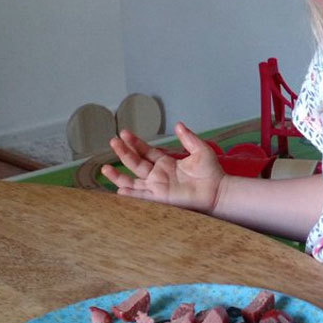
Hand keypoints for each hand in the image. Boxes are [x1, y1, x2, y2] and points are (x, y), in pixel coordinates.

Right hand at [101, 123, 224, 213]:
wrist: (218, 190)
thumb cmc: (211, 173)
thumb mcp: (200, 150)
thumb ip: (188, 138)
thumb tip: (179, 124)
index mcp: (166, 163)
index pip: (146, 152)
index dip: (135, 143)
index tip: (124, 133)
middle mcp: (159, 175)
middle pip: (136, 163)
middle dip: (124, 153)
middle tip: (112, 141)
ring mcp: (158, 187)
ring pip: (133, 181)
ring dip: (119, 176)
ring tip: (105, 168)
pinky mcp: (161, 198)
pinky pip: (142, 196)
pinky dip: (131, 194)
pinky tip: (118, 190)